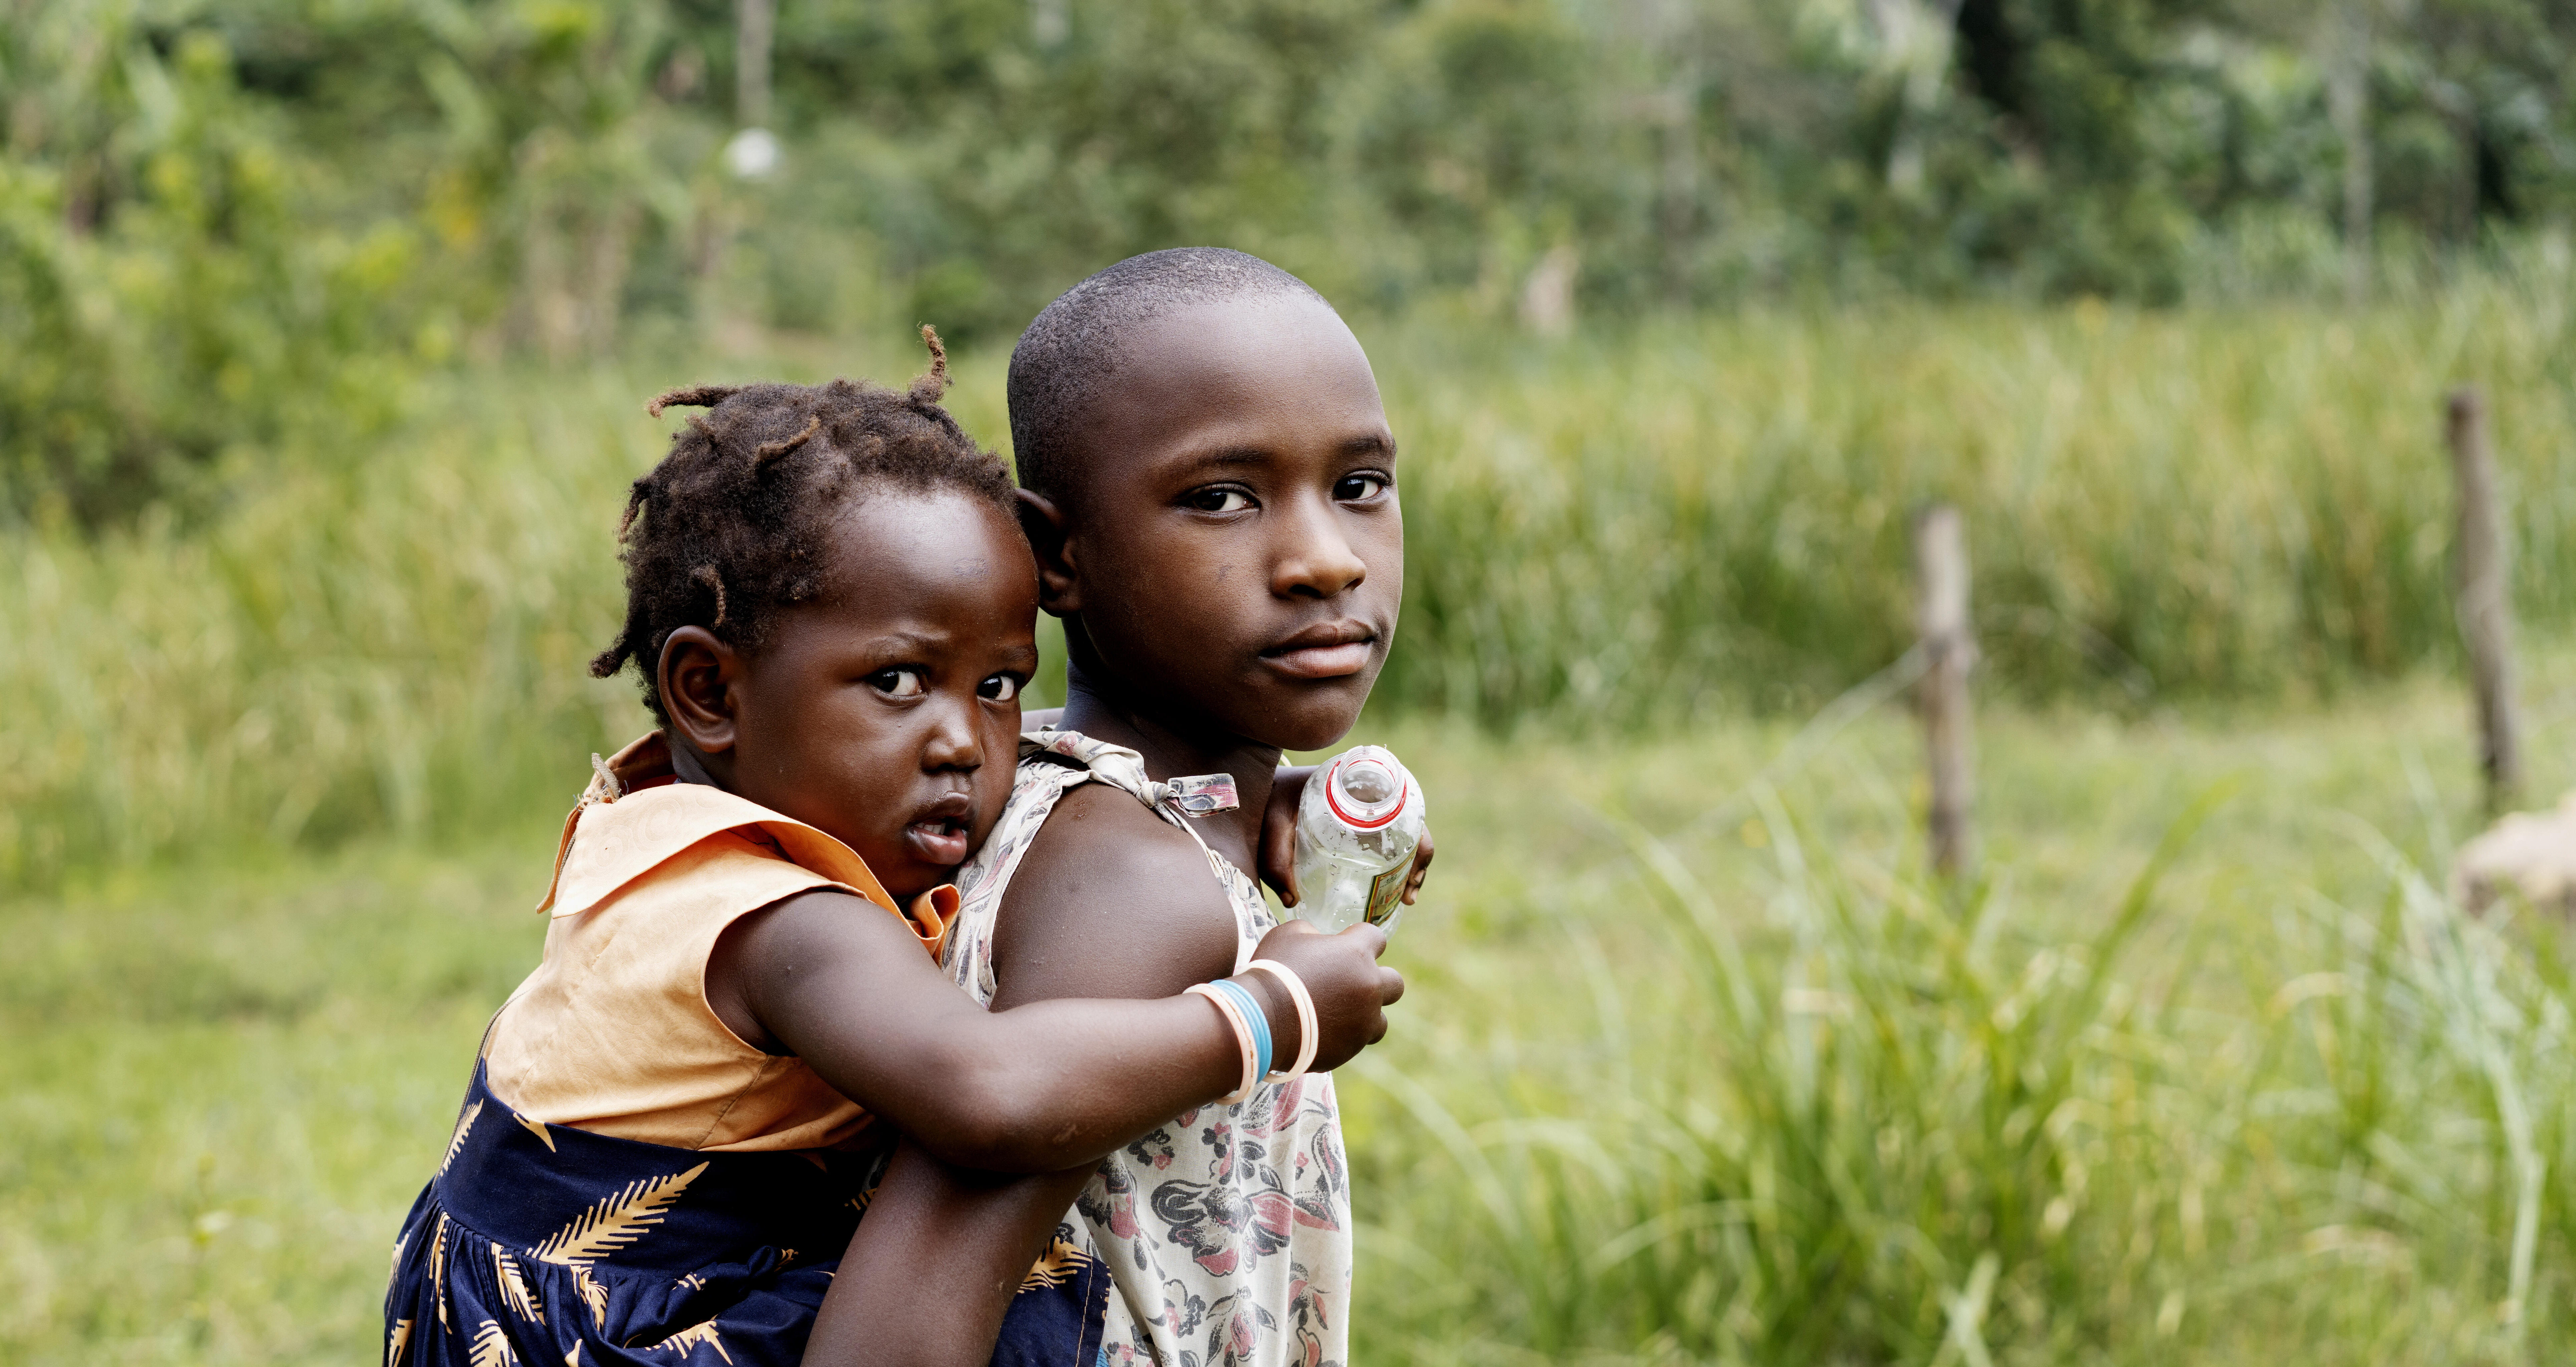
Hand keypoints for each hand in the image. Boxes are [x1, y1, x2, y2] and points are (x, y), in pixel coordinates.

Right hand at [1239, 920, 1402, 1072]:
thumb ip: (1313, 933)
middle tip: (1352, 982)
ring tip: (1339, 1014)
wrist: (1261, 1018)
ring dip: (1365, 1015)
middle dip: (1377, 980)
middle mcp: (1369, 987)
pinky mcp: (1351, 1048)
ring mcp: (1363, 1021)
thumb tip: (1318, 940)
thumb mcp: (1288, 934)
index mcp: (1357, 954)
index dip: (1360, 939)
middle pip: (1395, 983)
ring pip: (1380, 1020)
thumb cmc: (1274, 969)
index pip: (1376, 938)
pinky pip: (1356, 1042)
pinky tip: (1322, 1030)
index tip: (1346, 943)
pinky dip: (1344, 1036)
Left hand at [1260, 766, 1437, 907]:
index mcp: (1360, 788)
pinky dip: (1395, 861)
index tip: (1412, 876)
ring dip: (1410, 865)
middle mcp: (1371, 797)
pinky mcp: (1361, 821)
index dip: (1420, 844)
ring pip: (1404, 837)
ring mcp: (1368, 810)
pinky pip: (1388, 840)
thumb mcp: (1272, 825)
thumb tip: (1293, 900)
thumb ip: (1276, 861)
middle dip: (1418, 863)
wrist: (1264, 786)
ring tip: (1405, 898)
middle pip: (1412, 827)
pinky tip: (1389, 886)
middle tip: (1408, 897)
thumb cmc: (1271, 799)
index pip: (1407, 811)